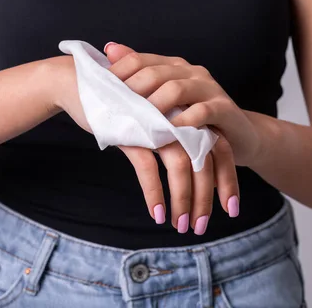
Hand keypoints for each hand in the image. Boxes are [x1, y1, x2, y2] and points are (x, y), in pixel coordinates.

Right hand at [51, 52, 238, 234]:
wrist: (81, 83)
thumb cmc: (121, 104)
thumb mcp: (155, 120)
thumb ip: (175, 138)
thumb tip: (191, 171)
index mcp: (188, 113)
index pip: (220, 148)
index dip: (228, 179)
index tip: (230, 208)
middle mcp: (178, 117)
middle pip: (206, 162)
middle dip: (207, 199)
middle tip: (203, 226)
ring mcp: (157, 123)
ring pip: (181, 168)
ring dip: (183, 202)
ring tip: (181, 226)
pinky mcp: (133, 131)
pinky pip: (149, 169)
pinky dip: (155, 194)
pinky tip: (157, 214)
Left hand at [105, 42, 262, 166]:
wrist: (240, 136)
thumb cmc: (195, 121)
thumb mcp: (165, 103)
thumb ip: (140, 78)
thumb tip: (109, 49)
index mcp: (173, 66)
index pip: (138, 60)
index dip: (117, 74)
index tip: (98, 92)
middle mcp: (191, 72)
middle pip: (154, 73)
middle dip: (132, 91)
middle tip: (115, 110)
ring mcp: (209, 88)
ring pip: (176, 88)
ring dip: (155, 106)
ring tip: (140, 122)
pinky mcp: (224, 108)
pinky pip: (202, 110)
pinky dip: (184, 120)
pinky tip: (170, 131)